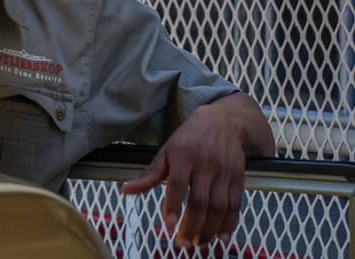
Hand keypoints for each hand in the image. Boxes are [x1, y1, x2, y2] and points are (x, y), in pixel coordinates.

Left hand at [120, 103, 245, 248]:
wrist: (223, 122)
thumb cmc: (189, 139)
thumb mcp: (166, 152)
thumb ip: (149, 175)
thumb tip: (126, 191)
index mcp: (183, 154)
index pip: (179, 182)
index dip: (174, 204)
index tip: (169, 224)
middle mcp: (205, 163)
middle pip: (200, 199)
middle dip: (192, 225)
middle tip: (183, 243)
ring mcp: (224, 171)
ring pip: (219, 205)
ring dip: (210, 228)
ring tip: (199, 243)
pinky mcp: (238, 177)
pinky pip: (236, 204)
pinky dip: (230, 223)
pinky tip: (222, 236)